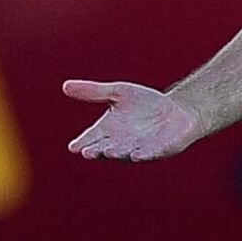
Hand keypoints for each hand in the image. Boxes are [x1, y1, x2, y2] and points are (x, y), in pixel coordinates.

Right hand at [63, 79, 203, 161]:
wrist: (176, 110)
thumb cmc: (145, 104)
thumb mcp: (118, 92)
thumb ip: (94, 92)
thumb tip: (64, 86)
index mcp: (108, 131)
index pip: (91, 139)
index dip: (82, 144)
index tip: (73, 147)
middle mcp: (120, 144)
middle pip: (105, 149)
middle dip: (97, 151)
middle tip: (87, 152)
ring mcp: (139, 149)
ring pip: (125, 153)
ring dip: (118, 153)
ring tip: (110, 151)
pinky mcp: (159, 150)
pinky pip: (149, 154)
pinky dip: (143, 155)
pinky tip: (137, 155)